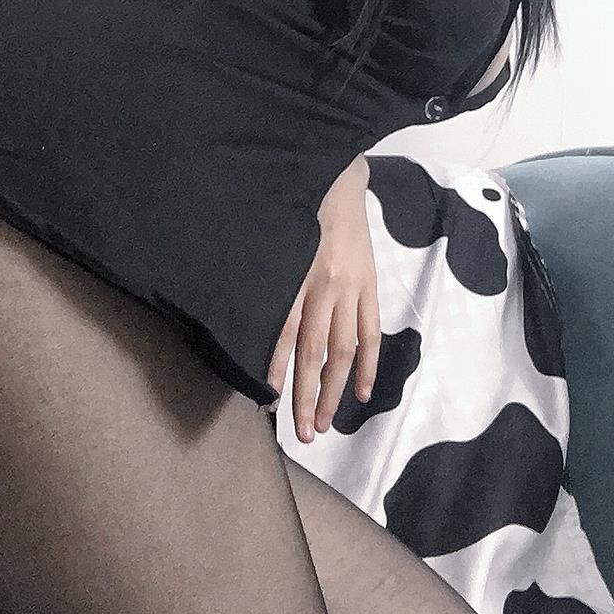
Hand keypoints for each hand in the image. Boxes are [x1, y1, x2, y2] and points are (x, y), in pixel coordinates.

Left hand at [268, 163, 379, 444]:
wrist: (338, 180)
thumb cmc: (295, 212)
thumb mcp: (273, 241)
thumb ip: (264, 280)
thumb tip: (241, 320)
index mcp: (296, 275)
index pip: (285, 333)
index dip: (276, 370)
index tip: (266, 404)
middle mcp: (324, 286)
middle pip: (315, 351)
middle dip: (307, 396)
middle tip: (302, 434)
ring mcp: (352, 288)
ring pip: (344, 349)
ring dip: (335, 390)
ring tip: (325, 424)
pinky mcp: (371, 284)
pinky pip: (371, 331)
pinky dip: (369, 364)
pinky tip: (363, 393)